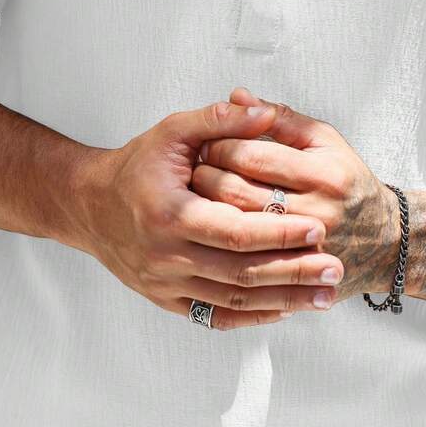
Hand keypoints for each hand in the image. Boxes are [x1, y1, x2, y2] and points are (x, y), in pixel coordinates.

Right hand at [70, 99, 346, 329]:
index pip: (236, 231)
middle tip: (336, 268)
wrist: (89, 205)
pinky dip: (252, 316)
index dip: (280, 232)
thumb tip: (265, 110)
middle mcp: (166, 256)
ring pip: (233, 300)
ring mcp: (165, 283)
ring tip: (325, 295)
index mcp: (170, 213)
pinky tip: (285, 309)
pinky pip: (215, 316)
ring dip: (283, 300)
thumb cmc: (136, 166)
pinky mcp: (165, 300)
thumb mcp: (172, 131)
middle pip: (241, 273)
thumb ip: (220, 120)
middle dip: (293, 271)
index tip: (319, 230)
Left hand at [191, 87, 401, 305]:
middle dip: (206, 176)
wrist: (384, 243)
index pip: (251, 154)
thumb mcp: (324, 141)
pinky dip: (222, 238)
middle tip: (196, 168)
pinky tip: (213, 224)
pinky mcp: (294, 273)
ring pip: (233, 226)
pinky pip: (243, 256)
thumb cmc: (347, 183)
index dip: (219, 145)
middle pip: (236, 191)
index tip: (207, 143)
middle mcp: (316, 212)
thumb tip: (237, 96)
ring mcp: (303, 247)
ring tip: (199, 193)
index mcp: (323, 173)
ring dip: (205, 207)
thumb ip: (280, 118)